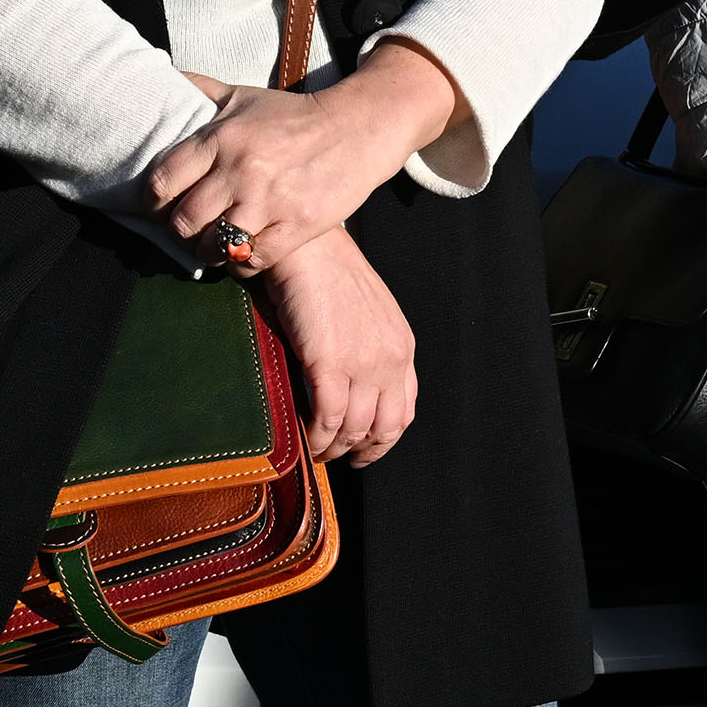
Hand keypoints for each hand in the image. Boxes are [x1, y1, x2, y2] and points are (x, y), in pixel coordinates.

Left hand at [148, 41, 464, 272]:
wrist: (360, 127)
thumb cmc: (295, 115)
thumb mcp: (244, 96)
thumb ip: (201, 90)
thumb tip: (163, 77)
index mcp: (223, 138)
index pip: (162, 182)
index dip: (155, 201)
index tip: (164, 204)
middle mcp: (242, 170)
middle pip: (184, 221)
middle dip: (182, 230)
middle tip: (191, 229)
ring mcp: (270, 201)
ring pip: (214, 247)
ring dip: (209, 251)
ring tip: (215, 245)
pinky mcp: (297, 226)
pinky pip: (251, 261)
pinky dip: (242, 263)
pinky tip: (245, 252)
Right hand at [251, 228, 417, 466]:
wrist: (308, 247)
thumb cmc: (328, 277)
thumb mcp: (365, 317)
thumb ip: (367, 352)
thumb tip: (347, 393)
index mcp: (402, 346)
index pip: (404, 410)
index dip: (383, 440)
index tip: (362, 452)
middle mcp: (391, 357)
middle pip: (386, 428)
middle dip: (360, 452)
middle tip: (333, 458)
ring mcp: (363, 362)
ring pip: (355, 430)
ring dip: (332, 449)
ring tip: (312, 452)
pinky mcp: (330, 362)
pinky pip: (327, 419)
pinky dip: (314, 438)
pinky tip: (302, 442)